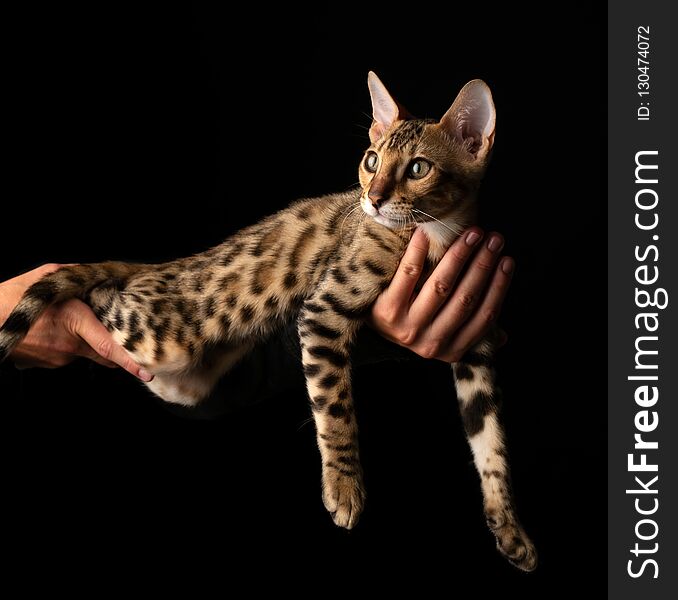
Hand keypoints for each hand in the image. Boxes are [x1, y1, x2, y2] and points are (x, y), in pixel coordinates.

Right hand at [0, 264, 152, 380]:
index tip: (147, 372)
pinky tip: (50, 331)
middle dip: (112, 347)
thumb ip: (79, 275)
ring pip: (83, 352)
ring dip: (82, 341)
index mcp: (75, 321)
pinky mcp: (45, 364)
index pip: (109, 346)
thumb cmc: (14, 295)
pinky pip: (65, 355)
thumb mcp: (49, 276)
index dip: (130, 361)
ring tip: (63, 322)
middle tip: (113, 334)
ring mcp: (56, 358)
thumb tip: (102, 274)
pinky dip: (64, 345)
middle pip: (103, 353)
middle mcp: (69, 345)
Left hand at [369, 228, 512, 361]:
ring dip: (460, 256)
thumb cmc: (414, 325)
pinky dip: (421, 251)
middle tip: (494, 238)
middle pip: (465, 298)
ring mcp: (407, 328)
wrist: (367, 327)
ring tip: (473, 233)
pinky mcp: (386, 310)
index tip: (508, 260)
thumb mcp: (444, 338)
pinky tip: (430, 232)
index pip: (483, 317)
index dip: (499, 287)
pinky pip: (409, 274)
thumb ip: (471, 333)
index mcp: (451, 351)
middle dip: (483, 265)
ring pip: (441, 286)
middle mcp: (431, 343)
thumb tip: (504, 337)